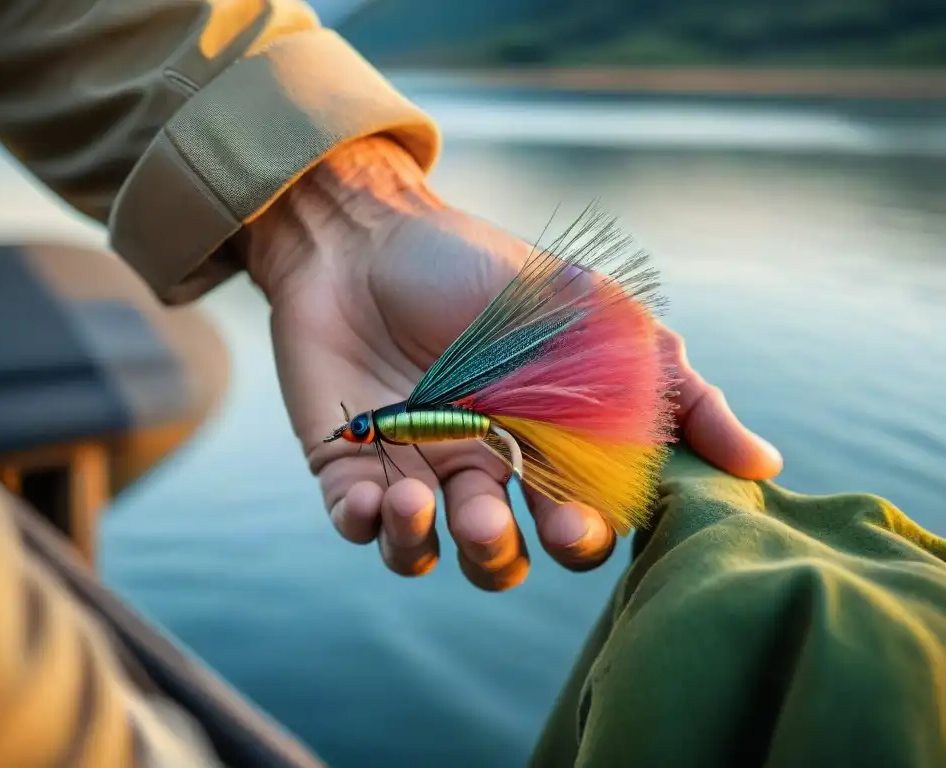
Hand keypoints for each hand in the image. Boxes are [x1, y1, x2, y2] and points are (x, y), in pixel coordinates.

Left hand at [244, 137, 782, 590]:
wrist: (370, 234)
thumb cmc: (484, 273)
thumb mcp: (599, 321)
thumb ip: (674, 393)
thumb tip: (764, 465)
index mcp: (543, 444)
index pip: (575, 521)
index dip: (580, 537)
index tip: (576, 523)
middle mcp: (480, 467)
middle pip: (501, 554)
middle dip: (501, 552)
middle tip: (496, 519)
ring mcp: (412, 466)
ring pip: (427, 550)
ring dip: (425, 544)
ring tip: (419, 498)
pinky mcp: (348, 461)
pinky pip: (355, 522)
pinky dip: (366, 524)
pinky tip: (373, 495)